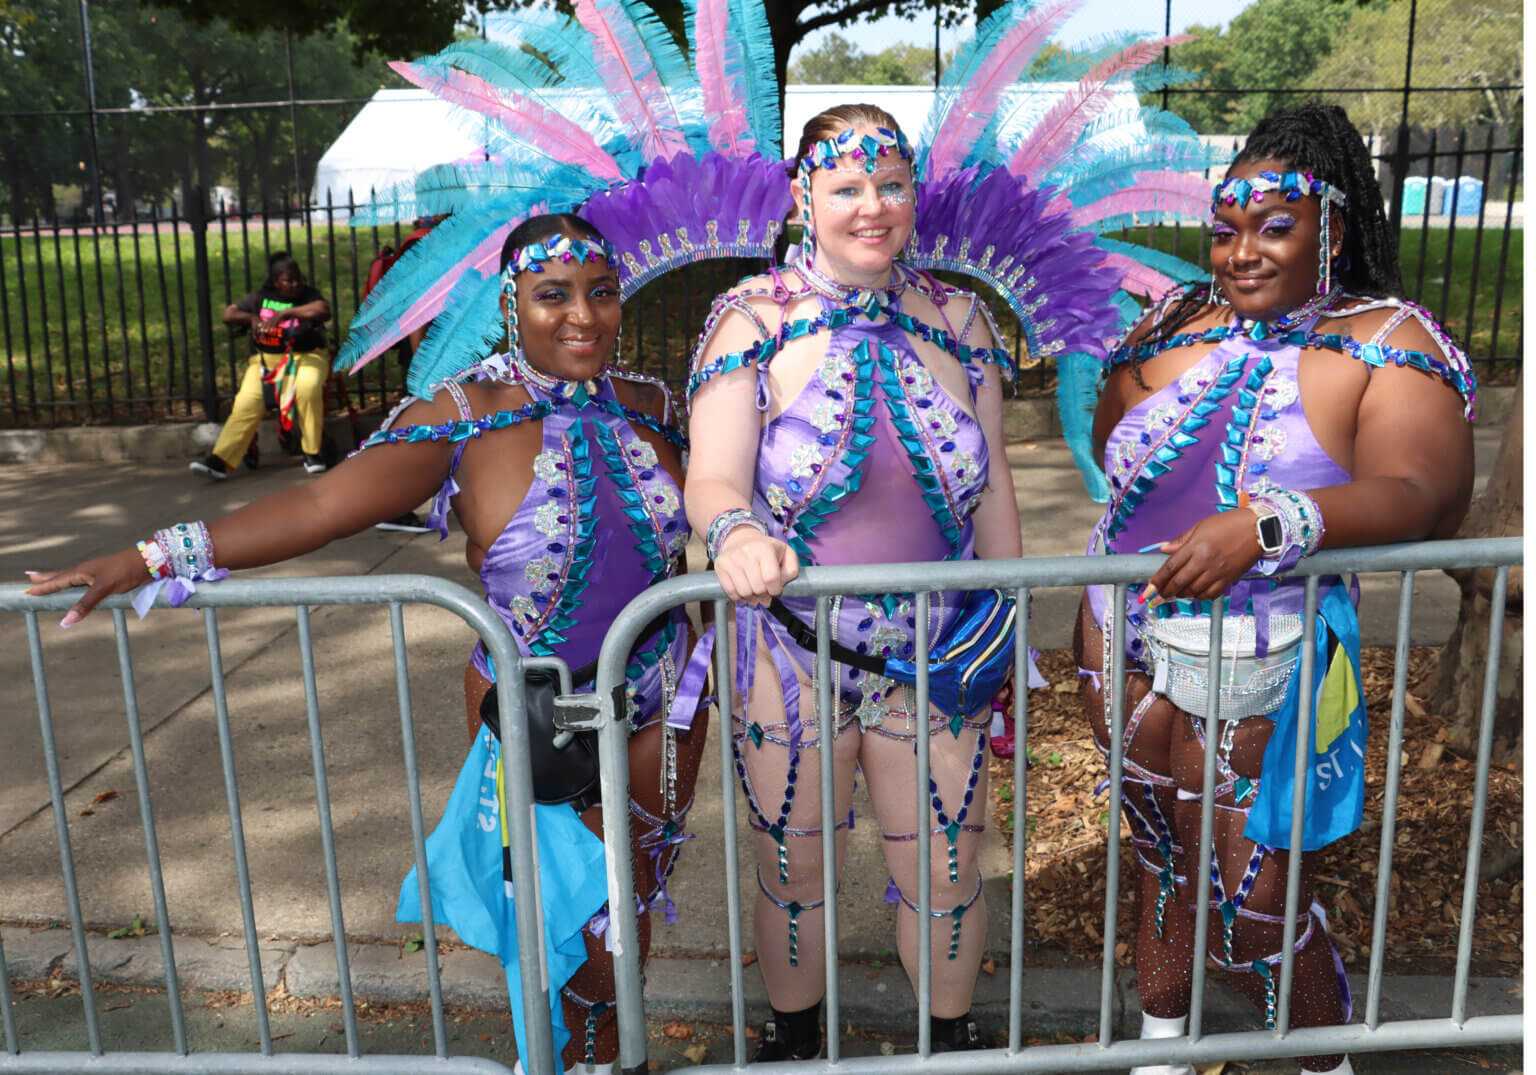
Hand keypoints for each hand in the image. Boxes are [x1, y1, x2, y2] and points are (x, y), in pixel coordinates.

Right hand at [25, 547, 150, 626]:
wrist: (148, 561)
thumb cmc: (125, 571)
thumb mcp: (103, 589)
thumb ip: (85, 605)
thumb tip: (66, 622)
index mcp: (81, 571)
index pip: (57, 581)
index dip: (44, 587)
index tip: (29, 591)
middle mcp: (86, 570)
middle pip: (62, 575)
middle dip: (47, 579)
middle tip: (31, 578)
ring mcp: (97, 573)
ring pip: (73, 577)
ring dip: (60, 579)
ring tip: (50, 580)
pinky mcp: (107, 577)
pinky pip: (85, 581)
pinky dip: (76, 583)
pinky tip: (79, 584)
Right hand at [713, 526, 798, 606]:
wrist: (741, 539)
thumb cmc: (767, 550)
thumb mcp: (786, 555)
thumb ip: (791, 571)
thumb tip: (779, 586)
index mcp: (765, 548)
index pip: (771, 578)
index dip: (775, 590)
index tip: (775, 589)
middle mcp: (746, 552)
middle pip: (758, 588)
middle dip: (764, 595)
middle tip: (764, 590)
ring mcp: (731, 559)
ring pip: (744, 592)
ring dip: (751, 597)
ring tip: (754, 591)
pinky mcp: (720, 565)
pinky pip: (730, 592)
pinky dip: (738, 597)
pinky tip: (743, 590)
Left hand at [1143, 510, 1261, 604]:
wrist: (1257, 529)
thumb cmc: (1228, 524)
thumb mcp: (1200, 527)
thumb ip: (1180, 540)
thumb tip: (1163, 549)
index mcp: (1195, 547)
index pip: (1170, 568)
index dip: (1157, 580)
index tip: (1149, 588)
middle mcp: (1204, 562)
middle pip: (1178, 583)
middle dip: (1165, 592)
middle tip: (1158, 597)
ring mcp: (1217, 572)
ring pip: (1193, 591)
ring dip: (1181, 595)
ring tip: (1175, 594)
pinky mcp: (1228, 579)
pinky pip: (1210, 594)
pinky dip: (1199, 596)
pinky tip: (1194, 593)